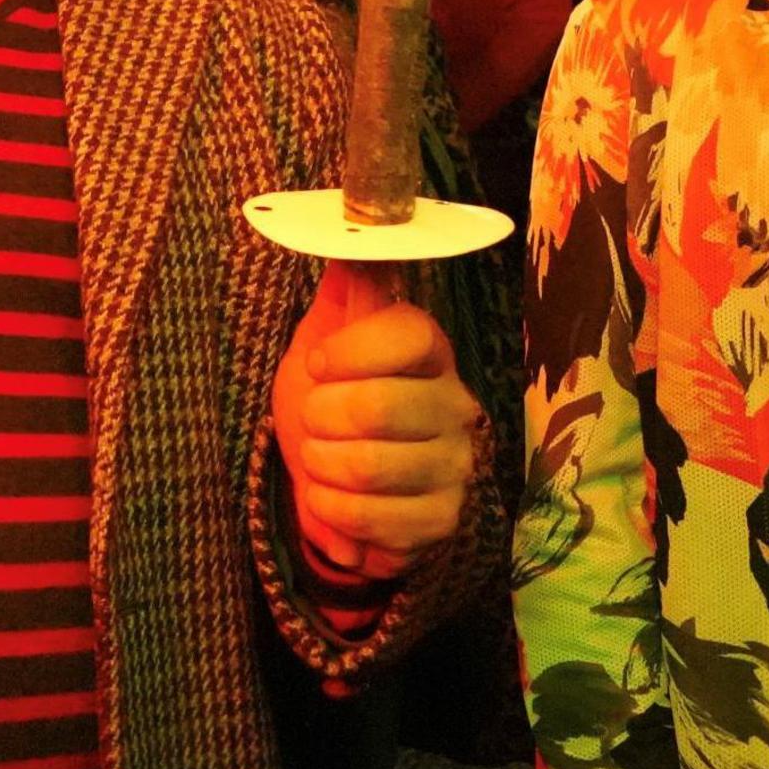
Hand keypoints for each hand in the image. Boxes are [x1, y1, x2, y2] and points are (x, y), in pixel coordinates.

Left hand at [273, 259, 480, 577]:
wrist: (331, 483)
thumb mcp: (323, 342)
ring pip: (370, 466)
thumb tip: (354, 249)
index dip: (352, 350)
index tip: (317, 365)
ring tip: (319, 460)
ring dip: (322, 467)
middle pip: (379, 406)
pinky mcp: (442, 517)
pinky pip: (374, 519)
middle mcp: (455, 403)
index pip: (410, 334)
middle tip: (313, 423)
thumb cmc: (329, 403)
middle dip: (321, 418)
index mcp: (428, 352)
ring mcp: (455, 464)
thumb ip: (343, 297)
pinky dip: (333, 511)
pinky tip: (332, 499)